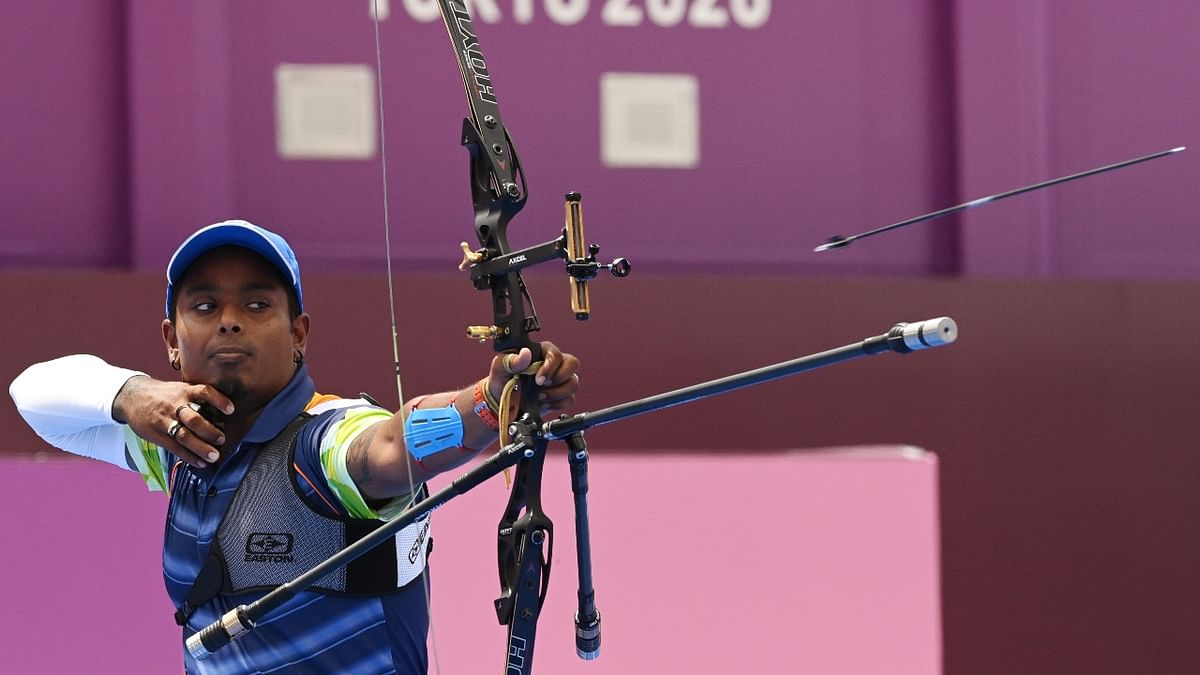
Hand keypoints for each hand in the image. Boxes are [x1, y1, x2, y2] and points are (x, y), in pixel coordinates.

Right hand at [112, 376, 234, 467]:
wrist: (131, 397)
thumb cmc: (163, 394)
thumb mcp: (179, 388)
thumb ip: (197, 398)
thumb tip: (222, 413)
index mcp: (184, 391)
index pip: (204, 392)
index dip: (219, 400)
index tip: (231, 410)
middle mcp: (175, 406)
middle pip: (194, 419)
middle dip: (210, 431)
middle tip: (222, 440)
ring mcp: (165, 421)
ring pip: (184, 436)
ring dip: (201, 448)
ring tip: (214, 456)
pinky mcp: (157, 435)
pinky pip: (174, 447)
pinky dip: (189, 456)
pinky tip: (200, 463)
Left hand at [487, 341, 579, 415]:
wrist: (502, 403)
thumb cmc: (502, 381)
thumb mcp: (500, 368)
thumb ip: (511, 360)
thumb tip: (525, 354)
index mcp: (541, 352)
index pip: (556, 354)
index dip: (550, 367)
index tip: (539, 379)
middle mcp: (554, 364)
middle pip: (573, 364)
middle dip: (559, 378)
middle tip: (542, 386)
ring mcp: (560, 380)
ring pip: (573, 383)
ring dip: (557, 393)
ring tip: (540, 397)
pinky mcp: (561, 396)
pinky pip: (570, 399)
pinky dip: (557, 404)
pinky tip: (544, 403)